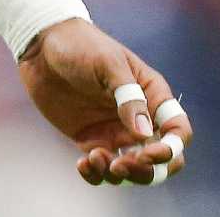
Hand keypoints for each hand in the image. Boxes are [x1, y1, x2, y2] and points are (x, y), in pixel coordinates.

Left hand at [18, 19, 194, 186]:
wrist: (41, 45)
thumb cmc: (81, 46)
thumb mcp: (108, 64)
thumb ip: (129, 97)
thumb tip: (145, 135)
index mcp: (152, 96)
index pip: (177, 131)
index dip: (172, 148)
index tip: (150, 153)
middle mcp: (139, 119)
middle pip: (160, 161)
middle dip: (148, 171)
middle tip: (122, 166)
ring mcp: (115, 131)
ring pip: (132, 169)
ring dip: (121, 175)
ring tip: (96, 159)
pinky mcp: (91, 139)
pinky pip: (101, 167)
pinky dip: (97, 173)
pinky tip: (83, 164)